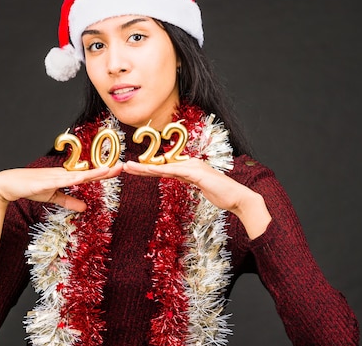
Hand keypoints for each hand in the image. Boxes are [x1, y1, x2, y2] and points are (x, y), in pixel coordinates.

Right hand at [0, 164, 123, 211]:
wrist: (9, 184)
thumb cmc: (32, 187)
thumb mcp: (54, 197)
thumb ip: (69, 201)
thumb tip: (85, 207)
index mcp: (67, 177)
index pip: (89, 176)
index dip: (104, 173)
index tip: (119, 170)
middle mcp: (63, 174)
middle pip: (88, 173)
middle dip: (105, 170)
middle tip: (122, 166)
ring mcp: (54, 176)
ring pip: (77, 175)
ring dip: (92, 172)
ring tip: (108, 170)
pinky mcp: (44, 182)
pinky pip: (59, 181)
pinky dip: (70, 179)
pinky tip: (80, 178)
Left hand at [122, 159, 270, 238]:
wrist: (238, 197)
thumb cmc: (222, 195)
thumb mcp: (201, 188)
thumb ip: (190, 181)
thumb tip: (180, 178)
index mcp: (189, 168)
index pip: (164, 169)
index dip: (148, 169)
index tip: (133, 170)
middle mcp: (189, 164)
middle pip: (161, 166)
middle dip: (141, 167)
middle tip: (124, 166)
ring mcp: (194, 167)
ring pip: (165, 167)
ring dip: (146, 168)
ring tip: (130, 167)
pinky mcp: (198, 173)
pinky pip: (176, 171)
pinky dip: (163, 170)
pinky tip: (151, 170)